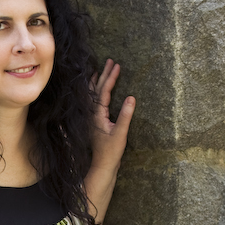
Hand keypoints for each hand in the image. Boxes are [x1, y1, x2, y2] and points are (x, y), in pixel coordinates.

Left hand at [90, 59, 134, 173]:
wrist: (103, 165)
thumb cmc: (111, 152)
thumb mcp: (121, 134)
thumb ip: (125, 116)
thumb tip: (131, 98)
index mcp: (97, 115)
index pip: (104, 91)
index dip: (111, 78)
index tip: (117, 65)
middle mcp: (92, 114)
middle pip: (97, 89)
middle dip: (104, 74)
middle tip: (111, 60)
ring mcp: (92, 118)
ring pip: (93, 94)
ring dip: (97, 81)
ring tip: (100, 69)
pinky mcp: (95, 122)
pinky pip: (93, 101)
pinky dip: (95, 91)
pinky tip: (97, 90)